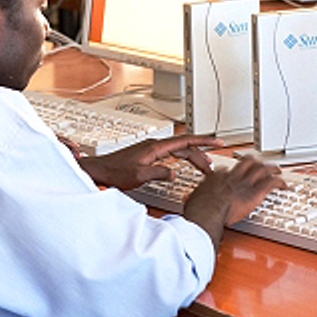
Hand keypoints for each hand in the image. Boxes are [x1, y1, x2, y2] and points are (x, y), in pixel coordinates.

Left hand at [78, 134, 223, 191]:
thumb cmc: (114, 172)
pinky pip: (170, 154)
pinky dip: (181, 159)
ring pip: (177, 150)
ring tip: (203, 166)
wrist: (98, 171)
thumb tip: (174, 173)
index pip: (185, 141)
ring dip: (192, 157)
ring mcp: (150, 149)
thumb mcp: (139, 176)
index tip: (217, 142)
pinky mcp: (147, 155)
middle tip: (212, 165)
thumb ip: (159, 173)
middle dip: (200, 154)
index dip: (203, 141)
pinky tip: (183, 166)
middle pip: (184, 146)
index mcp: (155, 148)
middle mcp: (154, 146)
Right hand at [182, 157, 285, 247]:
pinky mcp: (255, 192)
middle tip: (261, 164)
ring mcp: (244, 182)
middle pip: (247, 162)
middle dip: (256, 162)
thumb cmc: (199, 209)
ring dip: (271, 168)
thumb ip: (194, 198)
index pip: (227, 169)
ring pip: (262, 168)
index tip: (236, 174)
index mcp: (216, 177)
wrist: (207, 212)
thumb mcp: (192, 199)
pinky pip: (271, 182)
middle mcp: (232, 176)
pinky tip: (284, 185)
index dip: (234, 171)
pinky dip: (279, 182)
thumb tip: (188, 201)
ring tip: (277, 170)